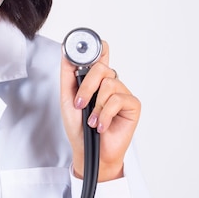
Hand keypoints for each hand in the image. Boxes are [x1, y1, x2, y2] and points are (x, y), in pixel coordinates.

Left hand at [60, 41, 140, 181]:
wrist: (89, 152)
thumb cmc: (79, 127)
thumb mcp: (67, 99)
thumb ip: (68, 76)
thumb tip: (66, 52)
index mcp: (95, 80)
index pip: (100, 55)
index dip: (96, 47)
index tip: (84, 45)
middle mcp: (111, 83)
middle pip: (102, 67)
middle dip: (87, 87)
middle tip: (79, 104)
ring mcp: (122, 93)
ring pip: (109, 84)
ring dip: (96, 106)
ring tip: (92, 121)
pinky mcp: (132, 105)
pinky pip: (117, 100)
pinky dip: (105, 115)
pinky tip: (102, 126)